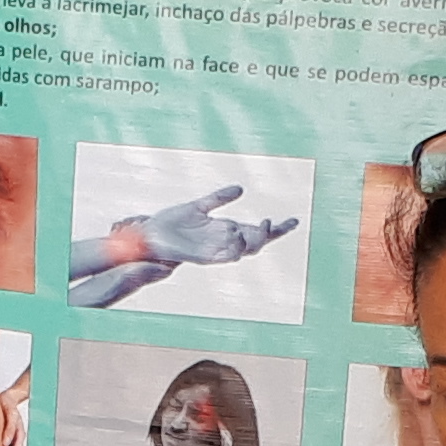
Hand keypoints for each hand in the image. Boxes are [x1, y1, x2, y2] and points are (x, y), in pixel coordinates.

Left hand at [130, 185, 293, 269]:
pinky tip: (240, 235)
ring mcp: (216, 250)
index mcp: (227, 230)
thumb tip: (241, 189)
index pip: (257, 230)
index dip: (276, 228)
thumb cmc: (172, 223)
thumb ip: (219, 198)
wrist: (150, 235)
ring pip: (244, 250)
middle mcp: (225, 242)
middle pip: (257, 242)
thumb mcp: (199, 206)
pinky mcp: (204, 256)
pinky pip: (225, 255)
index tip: (295, 220)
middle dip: (270, 234)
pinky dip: (235, 247)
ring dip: (255, 239)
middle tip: (277, 222)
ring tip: (263, 225)